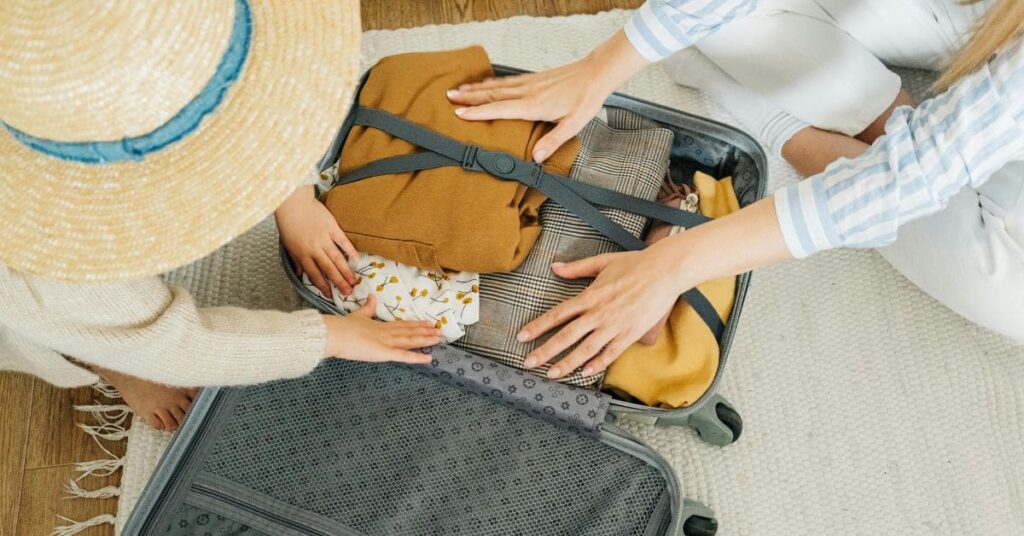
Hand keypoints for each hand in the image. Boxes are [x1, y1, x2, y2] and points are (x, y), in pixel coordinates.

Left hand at [276, 185, 358, 295]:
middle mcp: (314, 249)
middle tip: (348, 292)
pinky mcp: (332, 227)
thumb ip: (297, 260)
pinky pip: (342, 241)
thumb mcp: (288, 244)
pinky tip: (356, 259)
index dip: (322, 286)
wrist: (293, 202)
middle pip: (328, 269)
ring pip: (337, 258)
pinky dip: (350, 250)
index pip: (314, 274)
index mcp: (302, 254)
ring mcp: (324, 238)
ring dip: (346, 271)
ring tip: (354, 281)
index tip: (330, 295)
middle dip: (338, 282)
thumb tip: (301, 274)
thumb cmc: (288, 223)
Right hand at [323, 295, 440, 363]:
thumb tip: (372, 296)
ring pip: (410, 341)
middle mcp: (387, 333)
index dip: (417, 325)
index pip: (403, 325)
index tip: (429, 323)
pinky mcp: (384, 353)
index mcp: (381, 326)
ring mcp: (387, 342)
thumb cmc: (343, 327)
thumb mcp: (358, 315)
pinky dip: (416, 357)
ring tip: (439, 339)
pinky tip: (428, 358)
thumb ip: (367, 308)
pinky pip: (403, 356)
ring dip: (425, 340)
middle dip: (425, 332)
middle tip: (440, 331)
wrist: (335, 333)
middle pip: (410, 332)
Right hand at [447, 30, 648, 161]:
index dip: (478, 112)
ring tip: (459, 89)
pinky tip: (486, 83)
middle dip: (469, 97)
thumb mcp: (573, 125)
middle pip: (492, 94)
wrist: (596, 74)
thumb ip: (553, 141)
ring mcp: (529, 83)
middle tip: (448, 97)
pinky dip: (492, 82)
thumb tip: (536, 157)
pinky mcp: (533, 78)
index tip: (459, 113)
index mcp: (533, 105)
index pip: (499, 109)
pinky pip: (507, 81)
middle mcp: (527, 92)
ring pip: (497, 86)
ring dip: (476, 88)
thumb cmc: (586, 99)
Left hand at [518, 241, 690, 378]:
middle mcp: (598, 313)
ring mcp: (614, 326)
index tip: (522, 337)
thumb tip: (554, 267)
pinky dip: (597, 364)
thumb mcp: (602, 262)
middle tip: (528, 363)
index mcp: (589, 296)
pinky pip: (611, 353)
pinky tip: (585, 373)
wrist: (665, 271)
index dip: (538, 326)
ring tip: (551, 374)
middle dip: (545, 351)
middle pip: (566, 336)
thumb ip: (576, 268)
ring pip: (586, 349)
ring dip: (567, 363)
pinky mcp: (630, 334)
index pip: (558, 314)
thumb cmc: (635, 264)